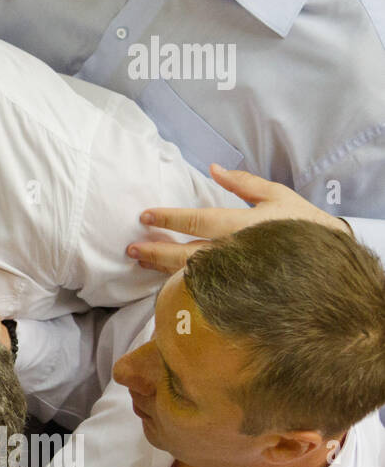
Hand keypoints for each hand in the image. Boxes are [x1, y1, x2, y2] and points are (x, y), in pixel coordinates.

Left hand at [128, 164, 350, 274]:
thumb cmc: (306, 227)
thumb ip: (244, 183)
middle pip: (188, 255)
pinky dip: (183, 289)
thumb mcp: (279, 197)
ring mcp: (240, 280)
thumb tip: (213, 169)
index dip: (169, 219)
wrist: (336, 269)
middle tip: (131, 249)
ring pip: (193, 277)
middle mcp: (239, 254)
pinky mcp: (243, 297)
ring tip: (141, 264)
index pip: (198, 221)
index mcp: (245, 226)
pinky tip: (166, 284)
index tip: (144, 216)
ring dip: (163, 271)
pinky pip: (208, 295)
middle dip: (156, 252)